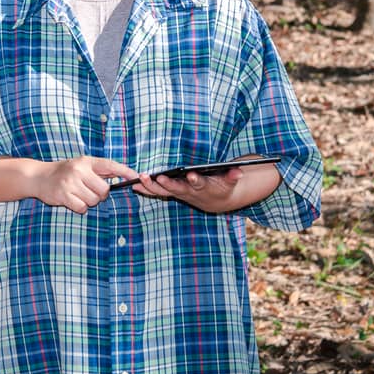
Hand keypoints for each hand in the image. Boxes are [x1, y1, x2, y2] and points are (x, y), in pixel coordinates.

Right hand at [33, 156, 138, 214]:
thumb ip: (98, 171)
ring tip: (78, 195)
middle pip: (104, 190)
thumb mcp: (80, 166)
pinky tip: (71, 200)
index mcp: (86, 161)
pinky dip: (79, 207)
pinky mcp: (63, 195)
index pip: (110, 165)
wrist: (38, 176)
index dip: (125, 172)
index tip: (136, 177)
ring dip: (88, 202)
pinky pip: (82, 207)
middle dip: (100, 195)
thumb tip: (121, 177)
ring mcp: (71, 182)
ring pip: (93, 200)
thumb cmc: (64, 172)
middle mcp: (79, 170)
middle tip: (90, 192)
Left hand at [133, 159, 281, 213]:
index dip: (196, 180)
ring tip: (140, 179)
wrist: (216, 202)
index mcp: (204, 188)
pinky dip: (146, 189)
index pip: (200, 184)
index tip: (192, 175)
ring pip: (164, 192)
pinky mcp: (172, 193)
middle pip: (177, 189)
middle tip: (158, 178)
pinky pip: (157, 192)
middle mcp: (189, 192)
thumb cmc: (221, 186)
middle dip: (168, 184)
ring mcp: (179, 193)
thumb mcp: (230, 182)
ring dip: (151, 186)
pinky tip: (134, 184)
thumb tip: (240, 171)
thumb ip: (233, 176)